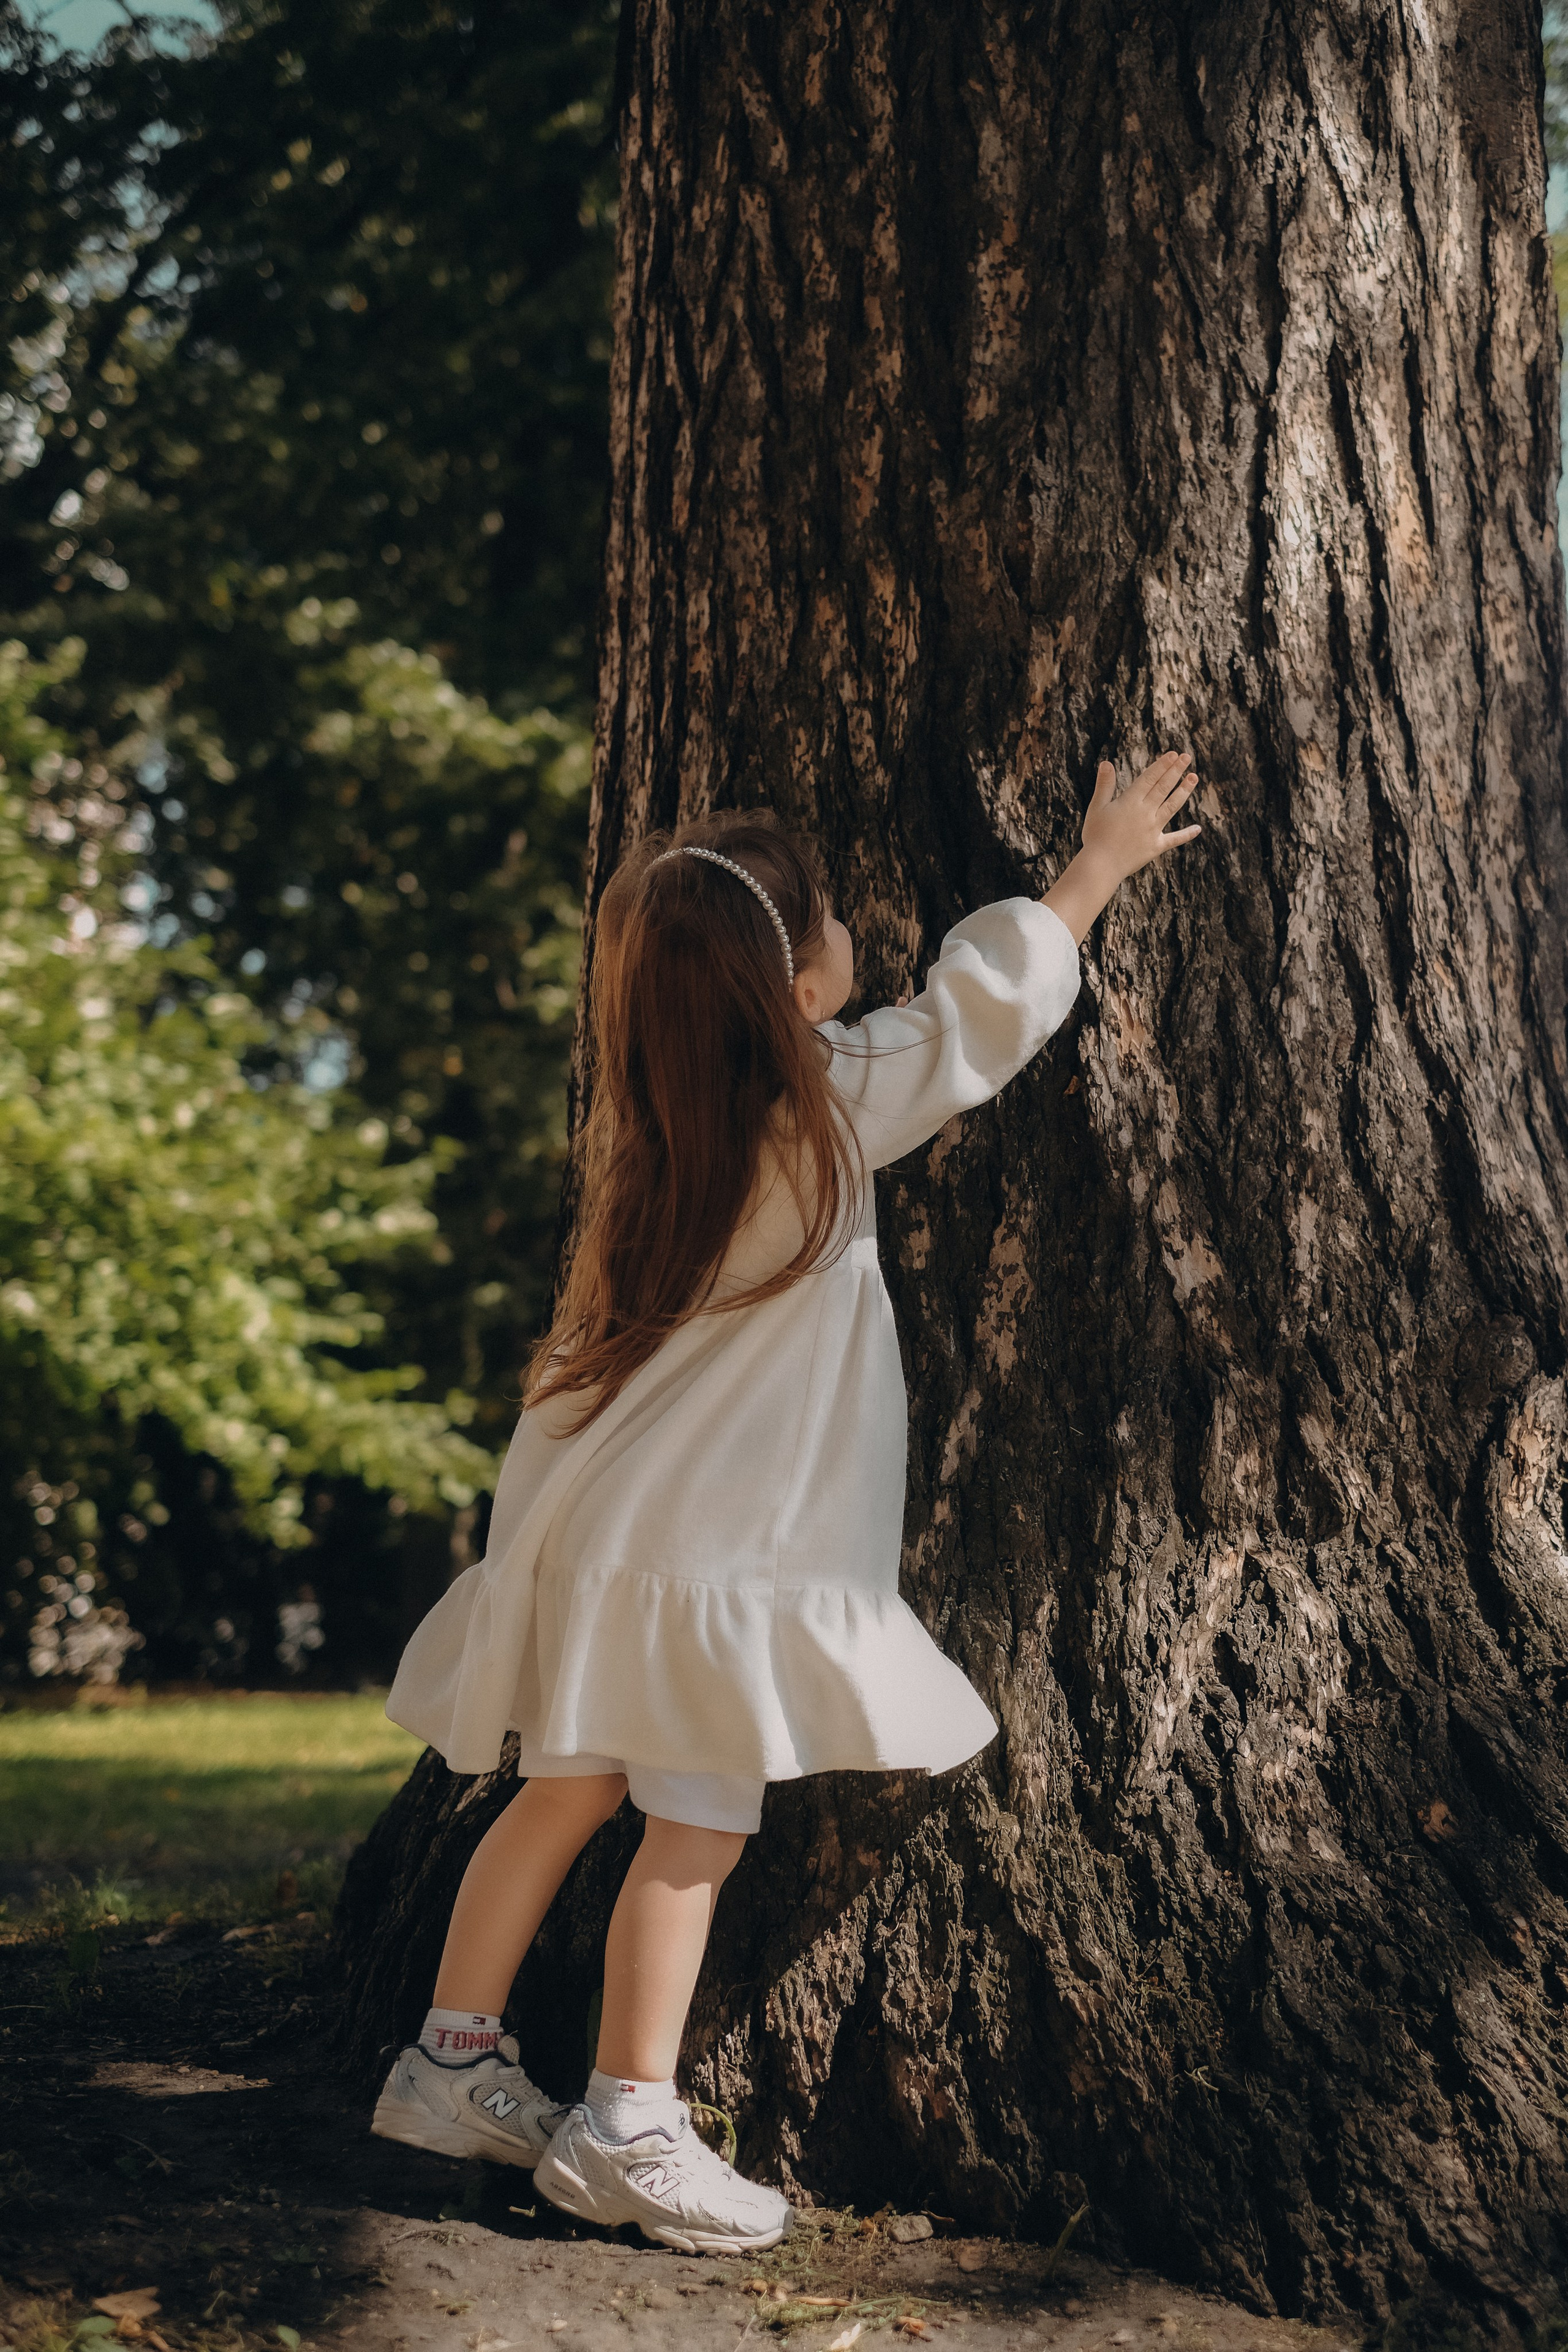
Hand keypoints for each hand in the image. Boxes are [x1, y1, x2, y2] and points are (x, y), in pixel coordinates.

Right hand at [1081, 751, 1200, 882]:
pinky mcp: (1156, 846)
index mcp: (1130, 802)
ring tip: (1194, 778)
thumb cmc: (1095, 836)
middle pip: (1164, 787)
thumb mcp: (1096, 808)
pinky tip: (1198, 829)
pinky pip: (1175, 839)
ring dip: (1184, 791)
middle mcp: (1145, 813)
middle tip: (1187, 757)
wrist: (1101, 865)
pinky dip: (1187, 834)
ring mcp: (1153, 829)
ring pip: (1172, 806)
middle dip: (1176, 771)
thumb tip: (1106, 763)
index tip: (1174, 754)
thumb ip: (1104, 785)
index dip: (1162, 765)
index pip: (1150, 778)